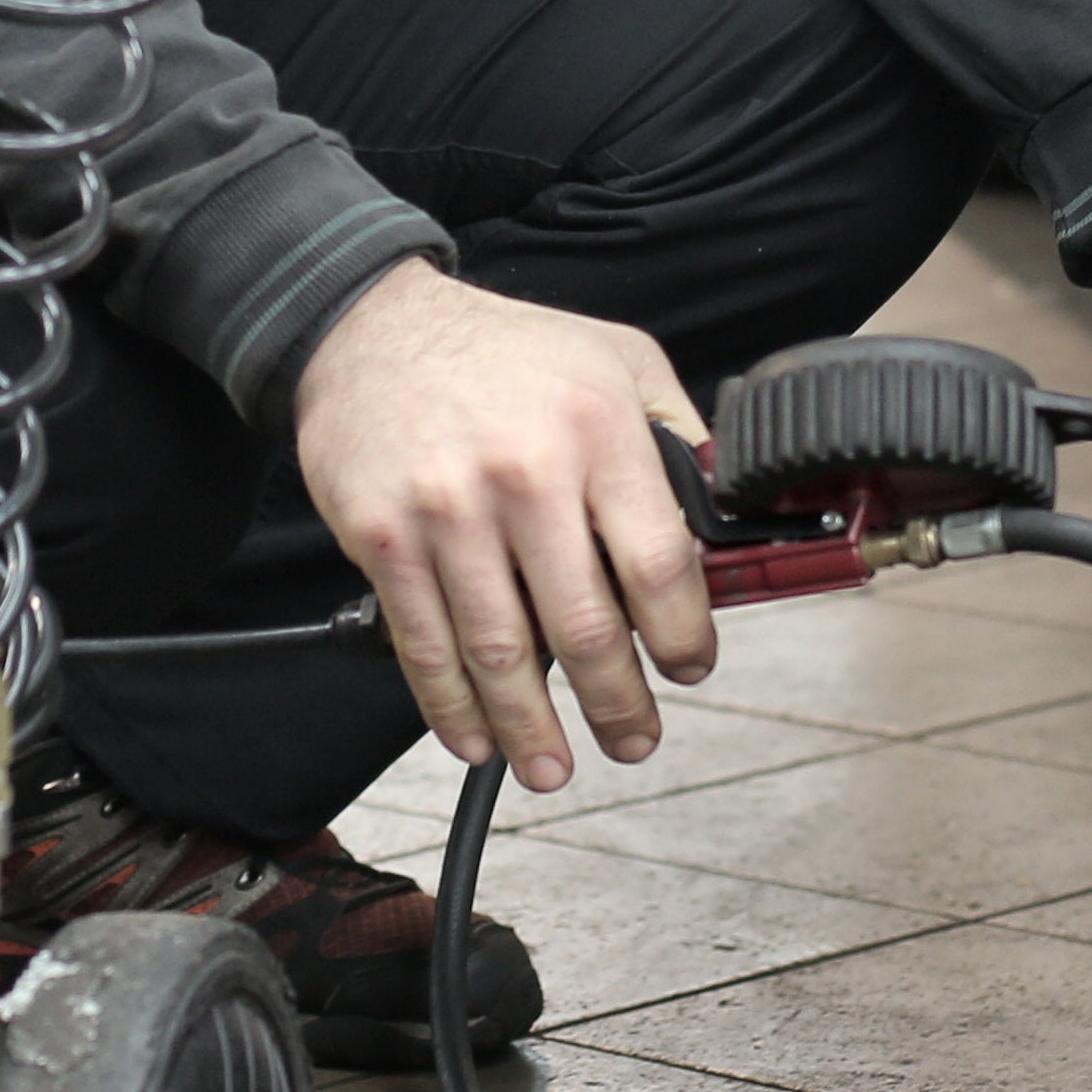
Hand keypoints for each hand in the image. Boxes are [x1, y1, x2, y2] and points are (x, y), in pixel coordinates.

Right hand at [290, 258, 716, 791]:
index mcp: (598, 431)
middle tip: (634, 741)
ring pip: (502, 651)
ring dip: (532, 727)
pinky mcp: (383, 537)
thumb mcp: (618, 356)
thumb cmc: (505, 350)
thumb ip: (676, 433)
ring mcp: (448, 511)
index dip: (682, 635)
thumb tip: (722, 514)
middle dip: (616, 703)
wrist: (368, 326)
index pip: (658, 565)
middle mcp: (526, 474)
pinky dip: (450, 706)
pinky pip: (424, 642)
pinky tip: (475, 738)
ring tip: (555, 766)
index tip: (689, 667)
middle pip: (585, 626)